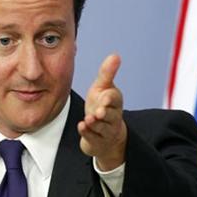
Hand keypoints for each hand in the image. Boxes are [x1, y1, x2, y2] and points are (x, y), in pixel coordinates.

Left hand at [78, 54, 126, 170]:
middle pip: (111, 115)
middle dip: (105, 113)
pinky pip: (92, 137)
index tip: (104, 97)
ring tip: (88, 119)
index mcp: (114, 101)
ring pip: (102, 127)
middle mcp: (112, 117)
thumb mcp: (103, 88)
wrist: (105, 133)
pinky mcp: (97, 141)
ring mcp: (105, 131)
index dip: (110, 98)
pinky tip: (81, 126)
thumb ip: (107, 73)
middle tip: (98, 111)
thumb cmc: (102, 106)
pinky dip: (87, 132)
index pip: (114, 99)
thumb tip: (115, 55)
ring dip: (95, 123)